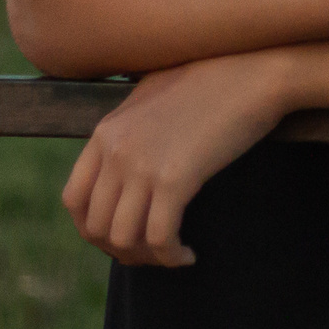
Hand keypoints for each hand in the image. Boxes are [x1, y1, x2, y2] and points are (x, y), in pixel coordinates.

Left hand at [61, 51, 292, 266]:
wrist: (255, 70)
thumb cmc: (217, 79)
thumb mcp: (156, 97)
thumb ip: (133, 128)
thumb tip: (132, 160)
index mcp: (106, 132)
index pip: (73, 199)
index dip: (92, 229)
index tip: (121, 236)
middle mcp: (115, 150)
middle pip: (95, 225)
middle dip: (120, 250)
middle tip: (150, 255)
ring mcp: (142, 165)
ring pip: (123, 237)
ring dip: (145, 258)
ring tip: (170, 257)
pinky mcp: (175, 177)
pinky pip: (159, 236)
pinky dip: (171, 256)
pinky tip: (188, 255)